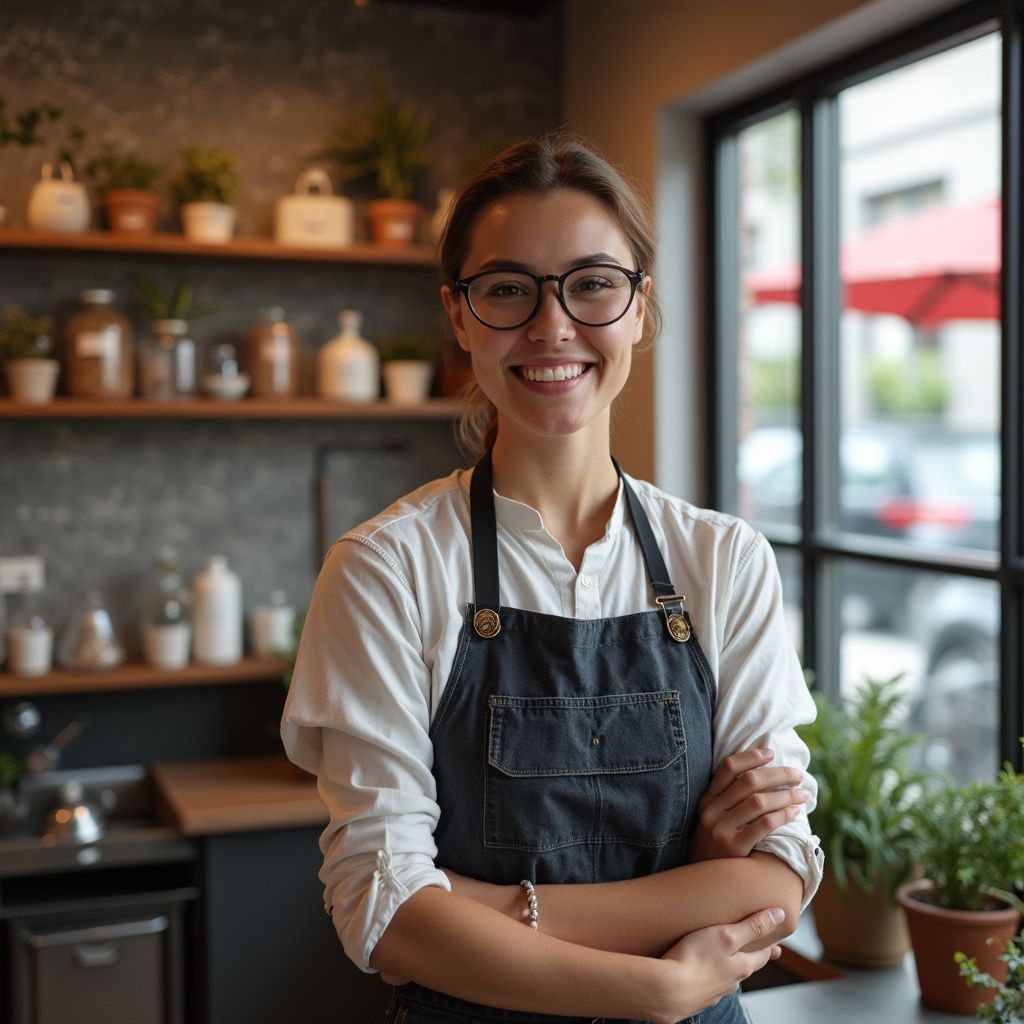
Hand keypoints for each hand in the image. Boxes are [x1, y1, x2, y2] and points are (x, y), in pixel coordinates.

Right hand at [650, 907, 783, 1022]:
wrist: (668, 991)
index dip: (769, 948)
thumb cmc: (697, 960)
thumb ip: (753, 927)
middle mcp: (730, 982)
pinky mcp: (695, 997)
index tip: (777, 946)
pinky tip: (698, 971)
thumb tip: (780, 915)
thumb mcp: (727, 936)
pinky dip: (706, 976)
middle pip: (744, 968)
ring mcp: (713, 992)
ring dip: (726, 969)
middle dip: (748, 959)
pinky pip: (706, 984)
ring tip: (722, 959)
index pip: (761, 956)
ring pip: (725, 978)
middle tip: (752, 951)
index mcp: (741, 967)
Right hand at [689, 748, 809, 861]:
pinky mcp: (734, 848)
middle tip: (798, 774)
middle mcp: (711, 811)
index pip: (728, 767)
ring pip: (760, 801)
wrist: (701, 884)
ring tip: (803, 795)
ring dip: (787, 795)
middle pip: (749, 781)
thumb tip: (763, 777)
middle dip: (778, 774)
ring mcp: (721, 829)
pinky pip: (765, 825)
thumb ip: (728, 800)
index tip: (771, 752)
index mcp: (706, 799)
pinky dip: (783, 815)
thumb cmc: (714, 847)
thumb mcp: (712, 819)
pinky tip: (796, 813)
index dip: (751, 756)